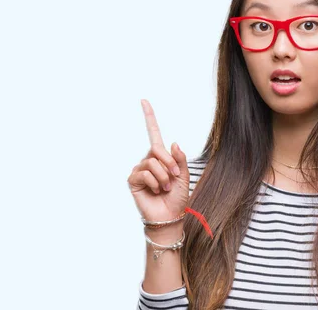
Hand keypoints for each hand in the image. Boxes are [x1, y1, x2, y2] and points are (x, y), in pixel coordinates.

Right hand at [127, 99, 190, 229]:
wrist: (170, 216)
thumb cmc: (177, 197)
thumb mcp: (183, 176)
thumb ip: (180, 159)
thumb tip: (173, 142)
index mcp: (161, 157)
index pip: (153, 134)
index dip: (149, 117)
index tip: (144, 101)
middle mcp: (148, 160)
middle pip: (157, 149)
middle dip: (169, 162)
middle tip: (174, 176)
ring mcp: (140, 170)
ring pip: (152, 162)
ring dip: (163, 176)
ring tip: (165, 188)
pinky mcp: (133, 180)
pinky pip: (144, 173)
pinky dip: (154, 182)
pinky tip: (155, 191)